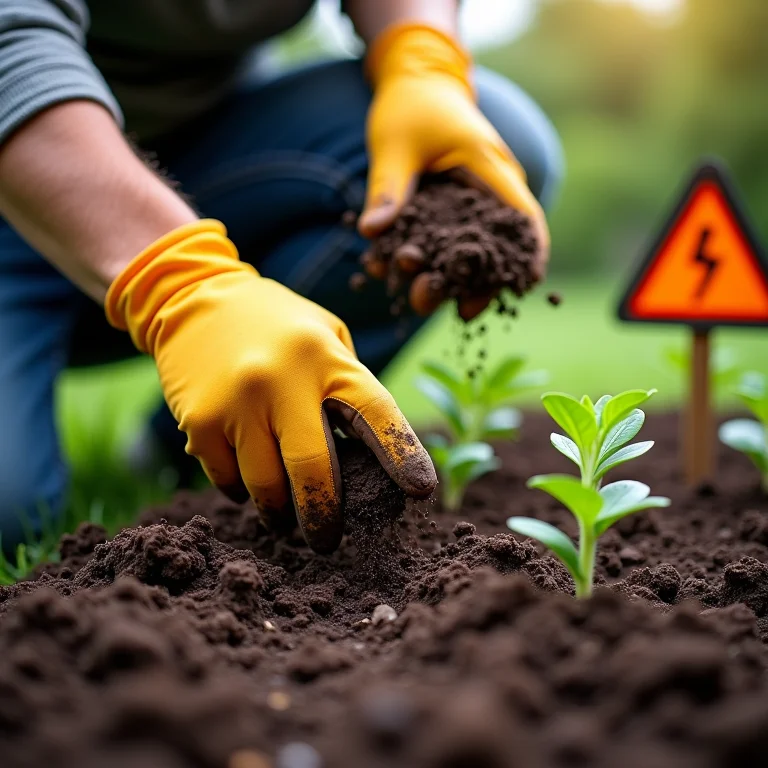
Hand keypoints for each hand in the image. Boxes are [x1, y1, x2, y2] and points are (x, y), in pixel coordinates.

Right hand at [106, 220, 435, 553]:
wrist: (194, 298)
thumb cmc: (277, 325)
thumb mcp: (325, 336)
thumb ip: (346, 386)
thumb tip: (367, 458)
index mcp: (326, 357)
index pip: (376, 415)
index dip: (403, 455)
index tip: (421, 492)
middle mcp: (282, 380)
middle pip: (314, 471)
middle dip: (324, 518)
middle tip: (328, 541)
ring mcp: (237, 403)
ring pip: (266, 487)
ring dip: (278, 512)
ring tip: (283, 515)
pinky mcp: (200, 421)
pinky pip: (227, 480)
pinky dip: (240, 489)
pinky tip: (246, 476)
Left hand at [358, 23, 549, 316]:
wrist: (413, 85)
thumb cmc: (411, 106)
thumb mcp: (395, 145)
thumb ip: (387, 189)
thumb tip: (371, 233)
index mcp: (489, 168)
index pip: (523, 217)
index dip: (530, 254)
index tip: (525, 286)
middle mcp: (488, 189)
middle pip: (496, 247)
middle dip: (479, 283)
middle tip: (457, 311)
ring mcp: (470, 202)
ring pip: (470, 251)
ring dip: (449, 280)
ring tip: (415, 300)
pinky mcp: (450, 211)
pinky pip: (445, 244)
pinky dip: (427, 262)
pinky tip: (396, 276)